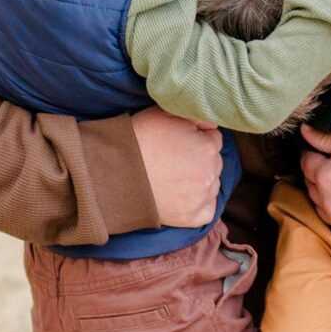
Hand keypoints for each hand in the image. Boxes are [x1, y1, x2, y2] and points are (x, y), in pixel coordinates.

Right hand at [132, 106, 223, 228]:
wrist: (115, 172)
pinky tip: (185, 196)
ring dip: (201, 180)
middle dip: (200, 159)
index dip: (198, 138)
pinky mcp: (191, 217)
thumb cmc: (139, 139)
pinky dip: (201, 205)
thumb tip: (210, 125)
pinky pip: (208, 211)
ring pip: (212, 185)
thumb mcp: (166, 114)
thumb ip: (196, 116)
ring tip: (175, 177)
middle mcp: (209, 174)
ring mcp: (200, 198)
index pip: (214, 140)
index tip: (180, 142)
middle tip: (175, 160)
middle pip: (214, 163)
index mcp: (207, 148)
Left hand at [300, 125, 330, 240]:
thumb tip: (304, 131)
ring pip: (319, 204)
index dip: (313, 153)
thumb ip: (325, 138)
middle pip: (311, 184)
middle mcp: (327, 202)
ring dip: (325, 193)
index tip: (322, 151)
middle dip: (318, 173)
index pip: (306, 162)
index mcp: (326, 176)